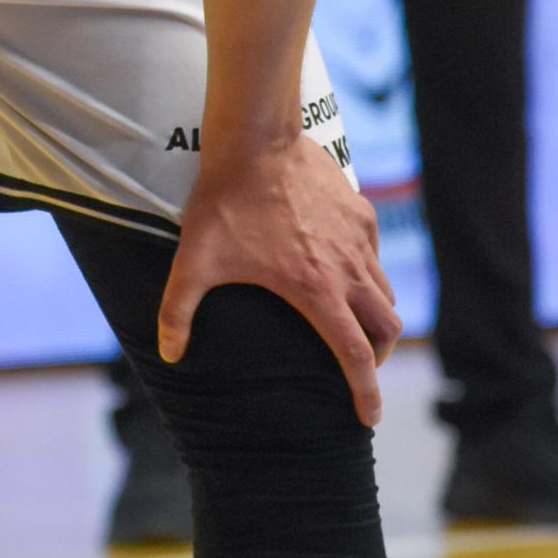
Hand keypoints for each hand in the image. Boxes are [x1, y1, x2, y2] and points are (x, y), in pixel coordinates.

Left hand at [158, 136, 398, 426]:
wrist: (255, 139)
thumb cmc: (224, 202)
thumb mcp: (193, 262)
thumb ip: (177, 312)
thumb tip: (170, 355)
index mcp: (316, 291)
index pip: (355, 356)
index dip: (366, 393)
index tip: (368, 418)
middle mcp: (347, 269)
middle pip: (387, 328)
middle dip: (378, 357)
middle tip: (359, 367)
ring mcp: (358, 239)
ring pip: (385, 292)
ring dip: (375, 317)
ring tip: (351, 325)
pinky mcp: (360, 212)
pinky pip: (375, 256)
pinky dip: (368, 275)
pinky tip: (343, 272)